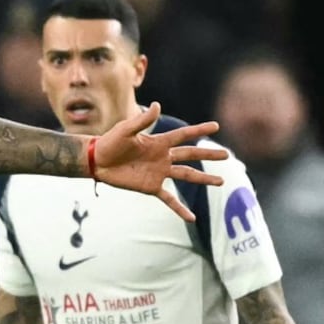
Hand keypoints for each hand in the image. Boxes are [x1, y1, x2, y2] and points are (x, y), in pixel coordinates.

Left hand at [93, 102, 228, 221]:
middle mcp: (162, 157)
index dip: (198, 131)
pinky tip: (192, 218)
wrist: (97, 161)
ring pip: (186, 175)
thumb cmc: (110, 142)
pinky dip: (180, 208)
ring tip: (220, 182)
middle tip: (226, 155)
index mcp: (158, 142)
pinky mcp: (151, 187)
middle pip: (190, 155)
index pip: (183, 135)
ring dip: (203, 179)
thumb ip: (142, 120)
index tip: (215, 126)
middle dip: (208, 155)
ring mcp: (158, 173)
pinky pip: (169, 199)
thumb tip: (158, 105)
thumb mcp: (125, 130)